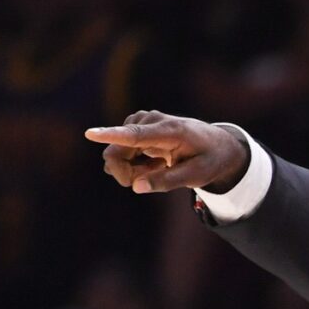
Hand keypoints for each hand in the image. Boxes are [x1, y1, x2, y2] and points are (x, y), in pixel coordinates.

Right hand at [85, 110, 249, 193]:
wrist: (218, 145)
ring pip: (116, 153)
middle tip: (147, 181)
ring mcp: (141, 122)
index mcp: (169, 131)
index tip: (90, 134)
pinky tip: (154, 163)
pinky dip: (134, 163)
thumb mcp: (196, 176)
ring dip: (133, 169)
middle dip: (125, 173)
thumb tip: (135, 187)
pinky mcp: (136, 127)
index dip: (111, 136)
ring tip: (160, 167)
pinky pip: (121, 150)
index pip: (135, 135)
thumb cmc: (209, 160)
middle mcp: (150, 121)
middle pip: (117, 151)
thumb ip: (166, 181)